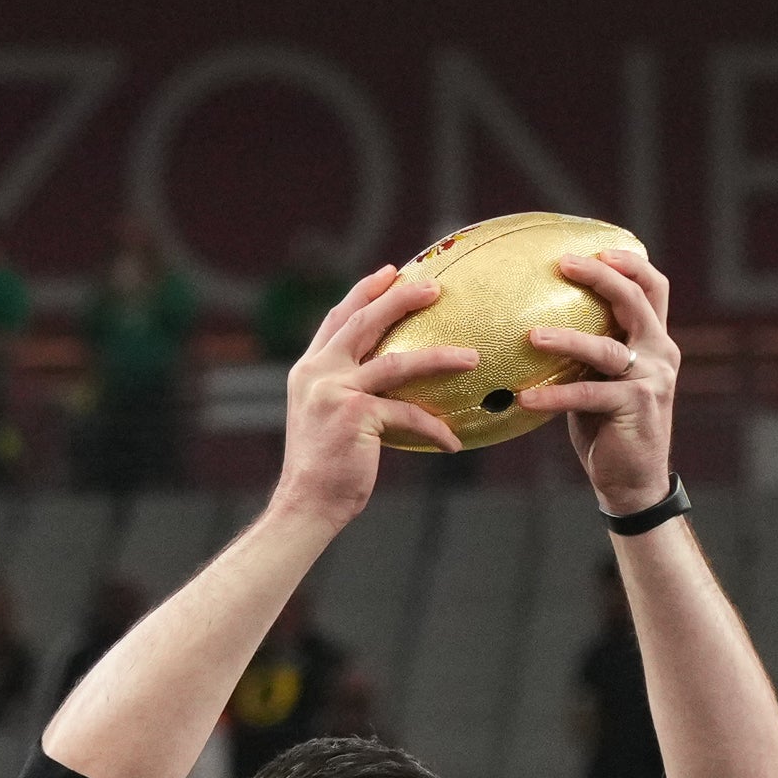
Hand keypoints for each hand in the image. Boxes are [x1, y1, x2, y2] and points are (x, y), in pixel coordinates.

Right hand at [270, 264, 478, 526]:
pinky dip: (433, 428)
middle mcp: (318, 374)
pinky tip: (453, 442)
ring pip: (396, 362)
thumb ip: (348, 391)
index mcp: (309, 371)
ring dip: (439, 357)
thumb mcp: (327, 419)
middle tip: (435, 287)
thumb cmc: (323, 468)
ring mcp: (335, 392)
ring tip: (472, 356)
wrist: (305, 504)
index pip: (337, 320)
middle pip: (364, 322)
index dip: (363, 293)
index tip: (391, 273)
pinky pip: (408, 414)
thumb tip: (391, 381)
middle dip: (400, 299)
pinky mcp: (356, 416)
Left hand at [514, 244, 680, 516]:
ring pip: (608, 348)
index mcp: (653, 342)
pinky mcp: (636, 407)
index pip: (653, 289)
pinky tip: (524, 398)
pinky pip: (588, 395)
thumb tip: (532, 328)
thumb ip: (584, 356)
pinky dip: (555, 395)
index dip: (631, 263)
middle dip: (602, 277)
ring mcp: (651, 379)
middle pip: (636, 301)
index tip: (599, 248)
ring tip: (531, 335)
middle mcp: (659, 353)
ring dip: (568, 338)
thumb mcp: (597, 382)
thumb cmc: (607, 428)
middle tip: (563, 263)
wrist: (633, 480)